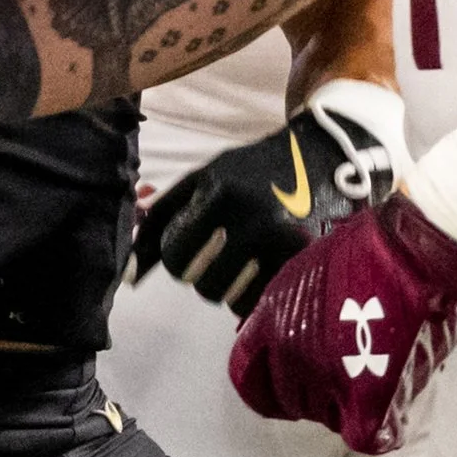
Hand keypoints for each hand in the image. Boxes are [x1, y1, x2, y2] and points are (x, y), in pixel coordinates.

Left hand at [135, 90, 401, 317]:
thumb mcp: (204, 179)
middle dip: (204, 275)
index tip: (190, 248)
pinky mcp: (309, 261)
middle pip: (203, 284)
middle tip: (221, 254)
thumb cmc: (253, 169)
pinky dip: (258, 293)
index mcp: (220, 192)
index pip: (175, 256)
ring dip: (231, 287)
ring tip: (245, 259)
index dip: (177, 258)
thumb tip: (131, 277)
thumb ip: (161, 220)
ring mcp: (285, 242)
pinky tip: (265, 268)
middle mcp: (253, 217)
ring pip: (233, 298)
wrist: (325, 156)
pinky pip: (265, 301)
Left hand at [229, 191, 456, 452]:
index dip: (264, 383)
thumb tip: (277, 339)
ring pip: (324, 417)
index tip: (276, 385)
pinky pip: (362, 433)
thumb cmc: (369, 248)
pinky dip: (377, 429)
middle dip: (311, 390)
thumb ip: (284, 313)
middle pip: (290, 401)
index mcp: (270, 324)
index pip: (246, 376)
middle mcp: (292, 356)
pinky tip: (386, 416)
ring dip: (343, 406)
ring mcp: (329, 378)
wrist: (416, 250)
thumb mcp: (302, 271)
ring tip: (371, 376)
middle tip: (341, 372)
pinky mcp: (369, 396)